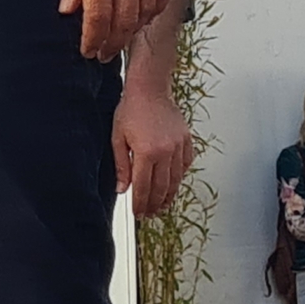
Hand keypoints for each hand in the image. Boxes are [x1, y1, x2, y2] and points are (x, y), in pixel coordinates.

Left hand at [57, 0, 176, 59]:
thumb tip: (70, 9)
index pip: (97, 15)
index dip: (92, 38)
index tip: (88, 50)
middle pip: (123, 20)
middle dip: (112, 42)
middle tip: (104, 53)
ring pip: (145, 10)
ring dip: (132, 30)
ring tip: (120, 38)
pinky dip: (154, 9)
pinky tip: (143, 15)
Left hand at [113, 84, 195, 217]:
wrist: (150, 89)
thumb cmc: (131, 109)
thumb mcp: (118, 137)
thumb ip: (121, 165)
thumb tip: (122, 189)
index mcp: (146, 152)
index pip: (144, 187)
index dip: (141, 203)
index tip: (138, 214)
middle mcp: (165, 152)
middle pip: (162, 187)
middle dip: (155, 204)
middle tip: (150, 214)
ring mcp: (179, 147)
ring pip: (176, 180)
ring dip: (169, 195)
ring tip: (163, 206)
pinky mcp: (187, 141)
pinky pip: (186, 165)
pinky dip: (180, 177)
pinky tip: (174, 184)